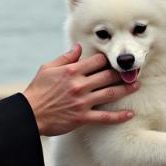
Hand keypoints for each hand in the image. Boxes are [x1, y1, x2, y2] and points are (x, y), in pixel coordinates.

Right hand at [23, 45, 137, 135]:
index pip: (97, 60)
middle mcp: (79, 85)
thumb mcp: (48, 68)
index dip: (107, 59)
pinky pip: (105, 117)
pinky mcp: (82, 118)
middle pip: (108, 75)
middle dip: (122, 72)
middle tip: (132, 71)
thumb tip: (79, 47)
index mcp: (71, 71)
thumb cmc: (37, 90)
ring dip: (126, 89)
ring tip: (136, 86)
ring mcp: (82, 102)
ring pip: (110, 93)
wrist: (29, 114)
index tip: (113, 61)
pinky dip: (119, 116)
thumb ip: (65, 58)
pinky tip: (130, 114)